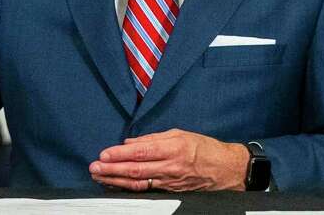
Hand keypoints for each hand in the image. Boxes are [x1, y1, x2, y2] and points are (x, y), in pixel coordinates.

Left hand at [89, 129, 248, 190]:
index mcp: (172, 148)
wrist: (228, 170)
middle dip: (112, 169)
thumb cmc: (205, 148)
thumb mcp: (180, 134)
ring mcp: (170, 181)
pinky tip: (116, 185)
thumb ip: (153, 138)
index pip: (141, 152)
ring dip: (116, 180)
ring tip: (99, 177)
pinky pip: (147, 189)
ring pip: (138, 183)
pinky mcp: (171, 190)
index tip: (104, 153)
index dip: (120, 154)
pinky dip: (129, 188)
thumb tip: (130, 143)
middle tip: (94, 167)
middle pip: (136, 170)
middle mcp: (170, 166)